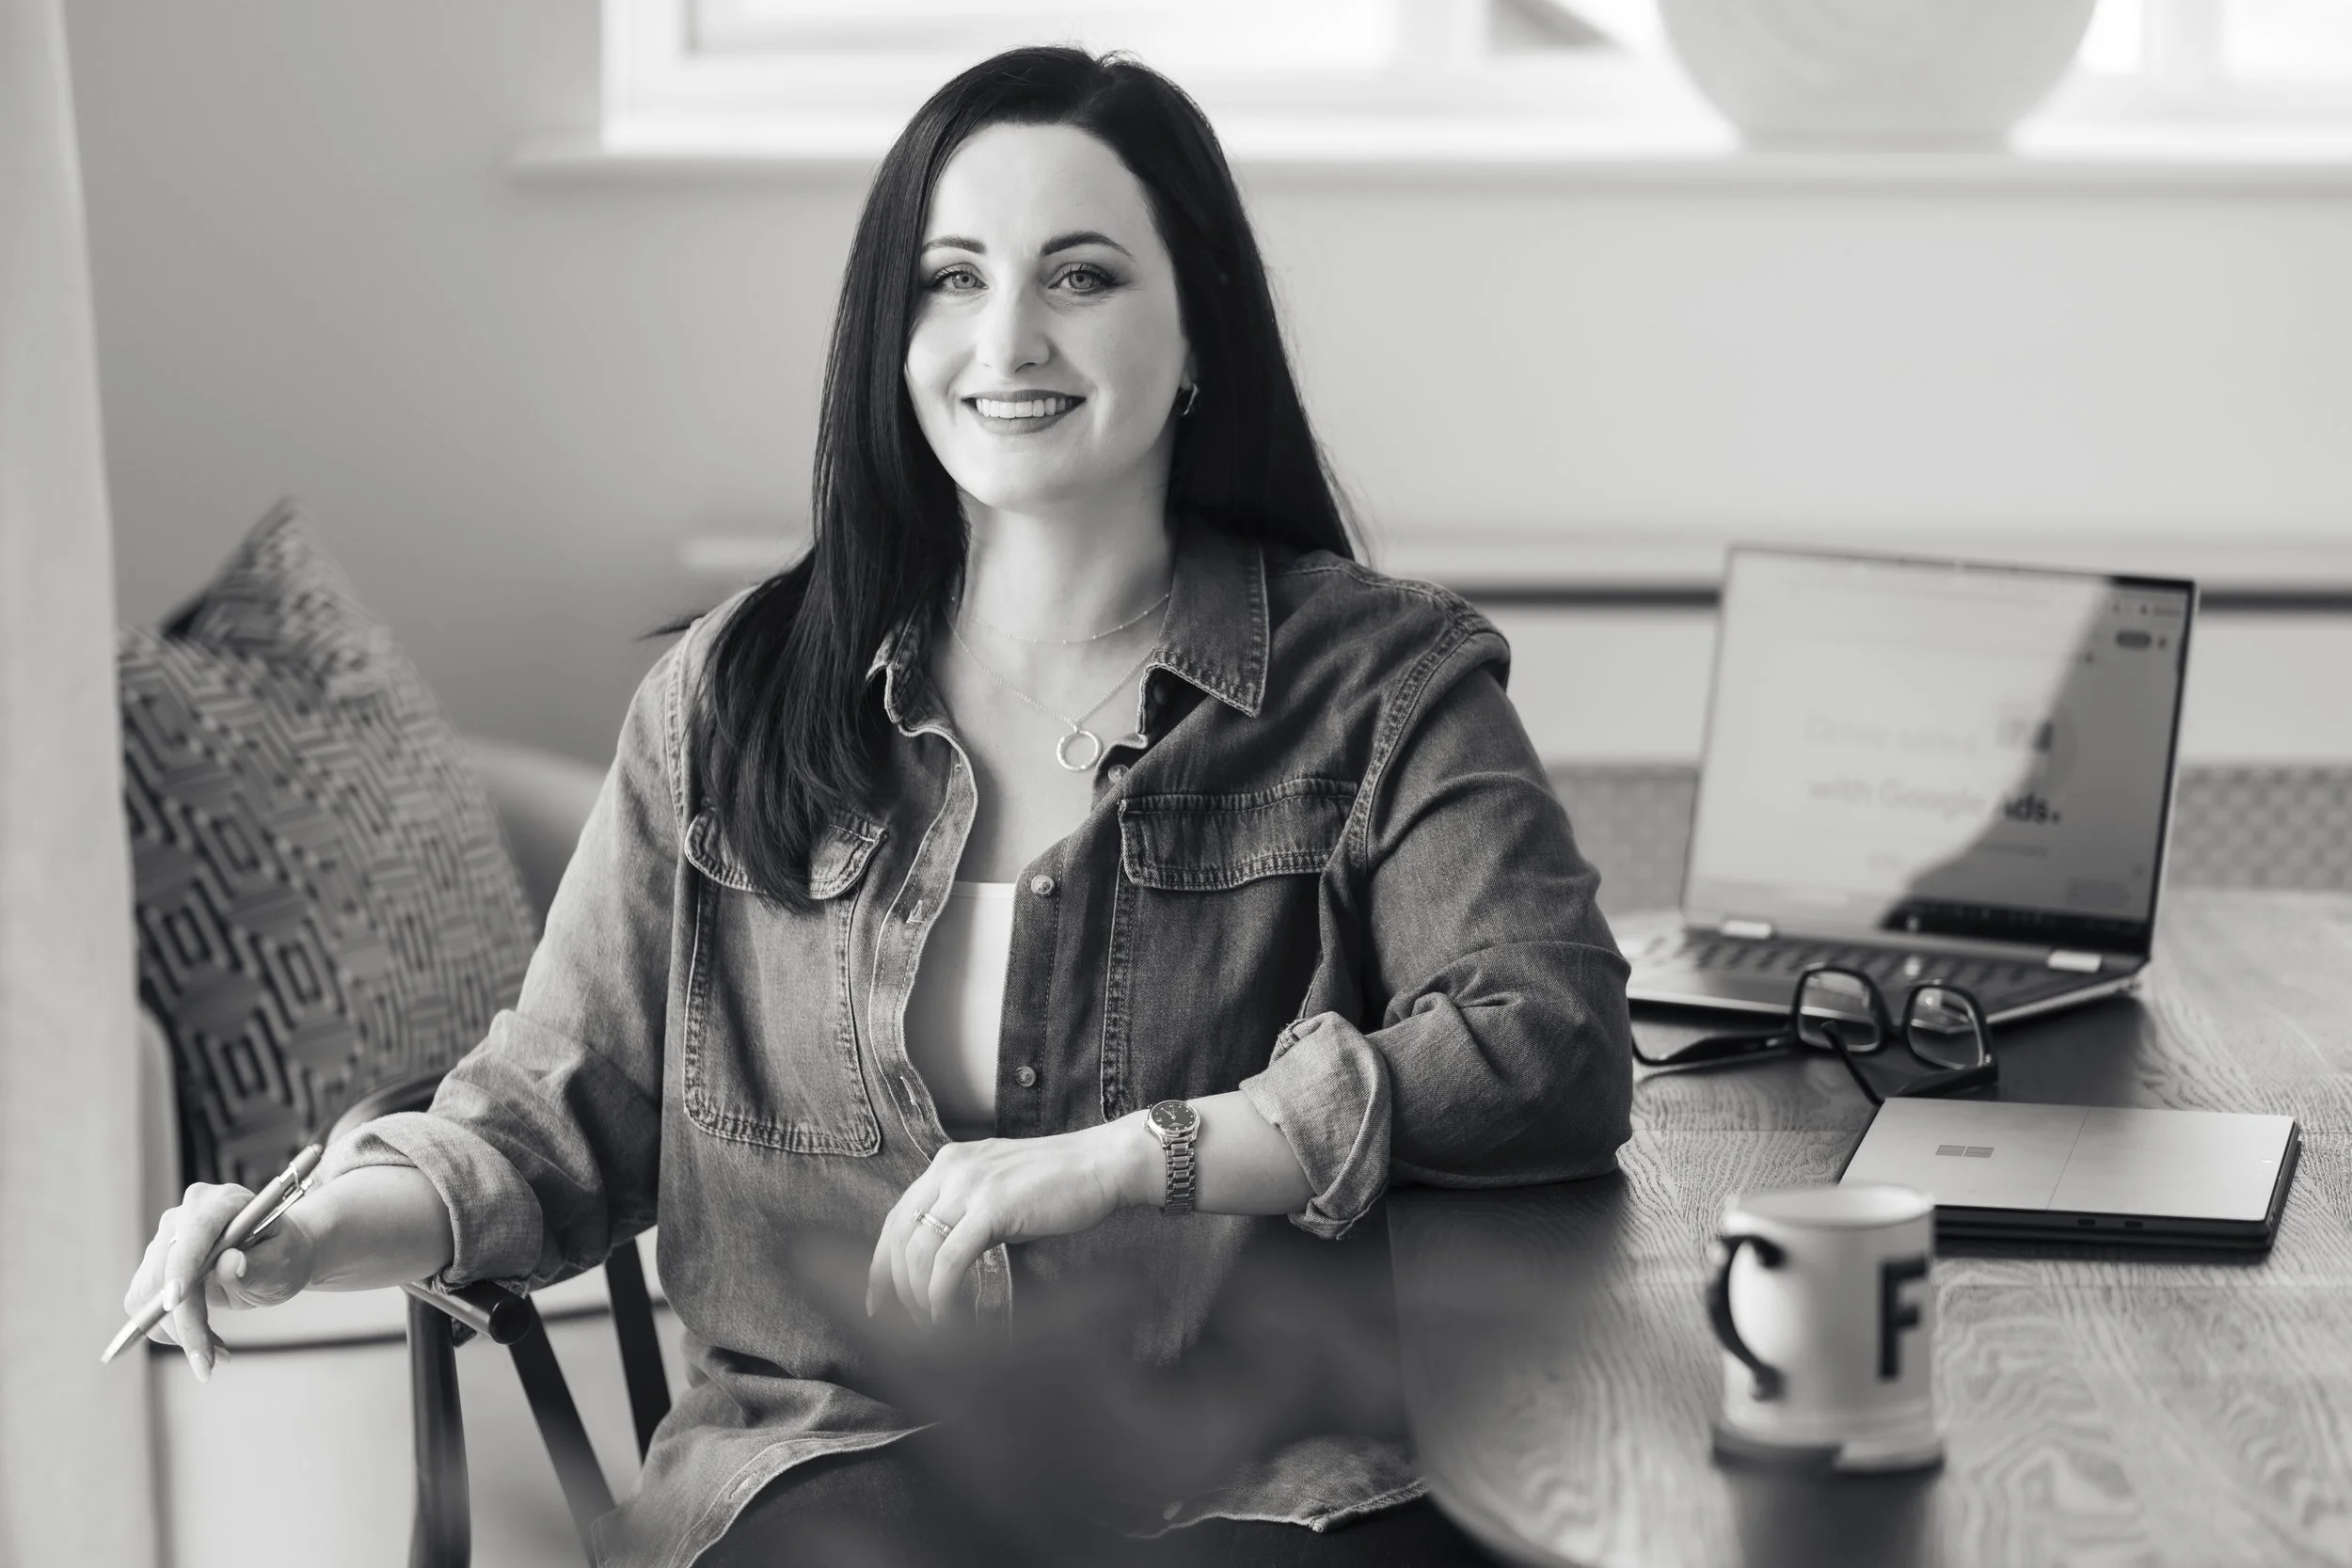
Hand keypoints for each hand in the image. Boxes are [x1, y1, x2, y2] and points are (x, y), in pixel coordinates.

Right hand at [125, 1183, 319, 1382]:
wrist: (276, 1255)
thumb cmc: (284, 1254)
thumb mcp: (285, 1261)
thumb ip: (259, 1264)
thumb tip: (229, 1264)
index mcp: (219, 1203)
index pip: (193, 1234)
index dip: (181, 1267)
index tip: (174, 1301)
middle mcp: (182, 1218)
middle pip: (164, 1274)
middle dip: (183, 1322)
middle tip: (209, 1362)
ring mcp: (164, 1243)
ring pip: (148, 1298)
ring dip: (180, 1333)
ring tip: (216, 1352)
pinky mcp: (153, 1270)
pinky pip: (147, 1310)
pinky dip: (173, 1332)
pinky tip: (205, 1340)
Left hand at [868, 1119, 1159, 1325]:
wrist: (1103, 1163)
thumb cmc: (1060, 1182)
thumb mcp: (1000, 1186)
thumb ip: (969, 1208)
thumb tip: (948, 1257)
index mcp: (949, 1163)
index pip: (898, 1215)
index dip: (881, 1261)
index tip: (878, 1299)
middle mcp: (951, 1169)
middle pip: (899, 1234)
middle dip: (894, 1285)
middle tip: (902, 1321)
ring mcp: (970, 1185)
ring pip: (920, 1249)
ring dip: (919, 1295)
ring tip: (933, 1322)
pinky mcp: (993, 1206)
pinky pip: (950, 1258)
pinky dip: (941, 1292)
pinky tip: (946, 1314)